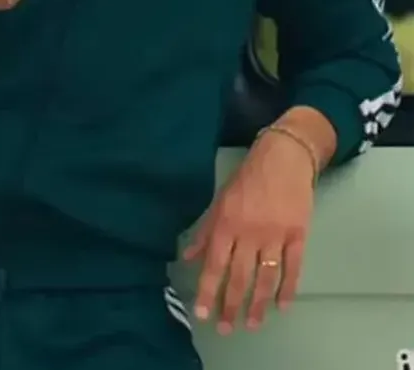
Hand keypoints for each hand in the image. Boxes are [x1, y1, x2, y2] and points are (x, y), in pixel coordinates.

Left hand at [183, 130, 314, 333]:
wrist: (284, 157)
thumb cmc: (248, 177)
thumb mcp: (220, 200)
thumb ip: (206, 231)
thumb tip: (187, 258)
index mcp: (226, 224)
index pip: (214, 264)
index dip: (208, 290)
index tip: (202, 314)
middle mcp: (249, 233)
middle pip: (239, 277)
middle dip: (231, 305)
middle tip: (227, 329)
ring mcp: (275, 235)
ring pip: (265, 278)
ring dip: (258, 304)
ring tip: (252, 325)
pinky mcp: (298, 235)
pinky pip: (293, 268)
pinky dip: (288, 289)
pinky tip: (283, 306)